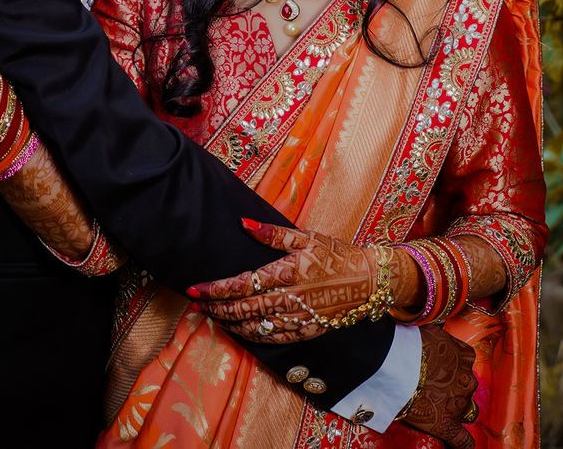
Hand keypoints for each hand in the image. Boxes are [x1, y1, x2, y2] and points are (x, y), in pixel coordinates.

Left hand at [187, 220, 374, 344]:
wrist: (368, 282)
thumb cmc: (337, 254)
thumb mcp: (307, 236)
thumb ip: (273, 234)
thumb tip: (244, 223)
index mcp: (288, 272)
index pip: (243, 284)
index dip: (216, 289)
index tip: (195, 288)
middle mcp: (290, 298)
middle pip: (244, 308)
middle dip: (216, 307)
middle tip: (196, 302)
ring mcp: (298, 318)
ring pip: (255, 327)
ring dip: (230, 322)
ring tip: (212, 315)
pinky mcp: (306, 332)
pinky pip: (273, 338)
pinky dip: (252, 336)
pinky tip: (240, 330)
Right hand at [396, 325, 476, 447]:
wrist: (396, 363)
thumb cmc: (408, 342)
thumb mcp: (429, 331)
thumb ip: (438, 337)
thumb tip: (436, 332)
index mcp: (464, 355)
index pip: (465, 364)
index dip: (453, 368)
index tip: (441, 369)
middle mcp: (467, 379)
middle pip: (466, 387)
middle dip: (453, 389)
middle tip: (434, 388)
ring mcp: (459, 403)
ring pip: (466, 410)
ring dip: (454, 410)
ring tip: (436, 408)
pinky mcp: (448, 425)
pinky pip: (463, 441)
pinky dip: (462, 444)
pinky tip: (457, 444)